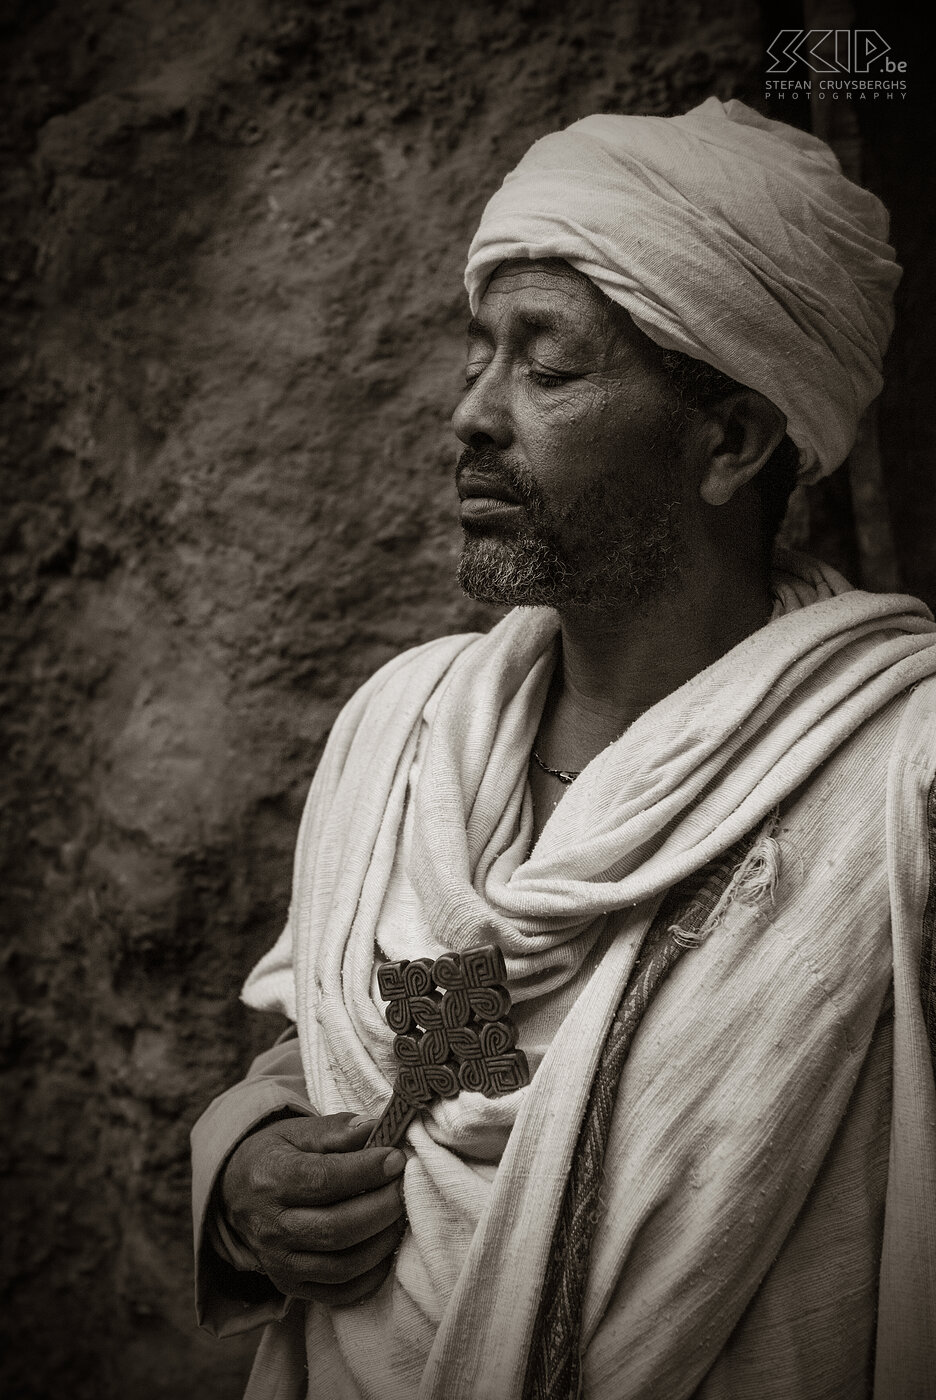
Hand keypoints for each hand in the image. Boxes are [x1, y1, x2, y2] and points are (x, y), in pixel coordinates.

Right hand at [219, 1113, 406, 1304]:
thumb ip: (337, 1130)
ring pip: (342, 1266)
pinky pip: (339, 1293)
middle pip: (336, 1228)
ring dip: (381, 1242)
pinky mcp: (291, 1285)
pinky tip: (385, 1248)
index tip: (396, 1159)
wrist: (236, 1193)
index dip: (366, 1171)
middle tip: (404, 1187)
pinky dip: (370, 1276)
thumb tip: (376, 1128)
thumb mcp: (298, 1132)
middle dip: (381, 1208)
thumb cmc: (277, 1156)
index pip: (322, 1180)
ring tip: (398, 1215)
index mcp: (269, 1179)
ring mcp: (279, 1262)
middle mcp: (270, 1227)